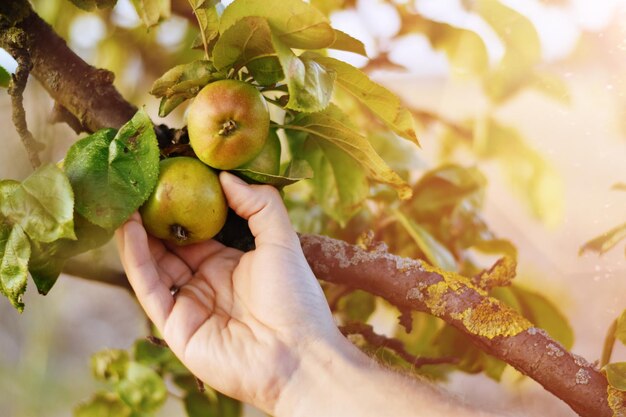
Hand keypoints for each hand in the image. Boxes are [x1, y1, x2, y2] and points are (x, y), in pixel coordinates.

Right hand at [116, 172, 339, 412]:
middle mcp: (207, 284)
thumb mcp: (282, 241)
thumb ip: (259, 205)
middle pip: (171, 247)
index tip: (169, 177)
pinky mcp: (176, 326)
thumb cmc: (296, 298)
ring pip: (154, 265)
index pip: (198, 232)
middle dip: (154, 218)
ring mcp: (190, 305)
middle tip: (139, 184)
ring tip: (127, 199)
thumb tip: (227, 176)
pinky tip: (129, 227)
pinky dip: (136, 258)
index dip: (183, 207)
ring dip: (137, 234)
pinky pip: (150, 287)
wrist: (299, 354)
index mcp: (231, 265)